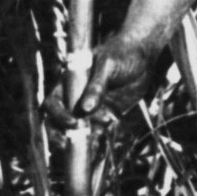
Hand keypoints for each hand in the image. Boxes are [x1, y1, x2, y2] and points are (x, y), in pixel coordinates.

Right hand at [43, 32, 158, 128]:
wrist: (143, 57)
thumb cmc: (121, 54)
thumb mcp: (108, 65)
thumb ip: (97, 86)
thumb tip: (85, 109)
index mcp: (70, 82)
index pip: (53, 102)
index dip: (58, 114)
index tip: (74, 122)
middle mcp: (76, 98)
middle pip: (59, 121)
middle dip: (63, 133)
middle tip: (75, 141)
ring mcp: (90, 109)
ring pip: (77, 129)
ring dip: (81, 138)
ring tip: (98, 133)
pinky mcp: (105, 116)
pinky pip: (96, 132)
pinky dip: (97, 139)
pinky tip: (103, 139)